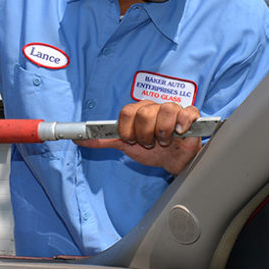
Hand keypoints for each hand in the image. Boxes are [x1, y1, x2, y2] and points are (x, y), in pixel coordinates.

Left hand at [76, 101, 201, 174]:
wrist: (173, 160)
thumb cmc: (152, 150)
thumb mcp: (125, 146)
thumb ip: (103, 141)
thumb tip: (78, 139)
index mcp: (139, 111)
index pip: (128, 111)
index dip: (128, 129)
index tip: (131, 140)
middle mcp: (155, 107)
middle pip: (144, 113)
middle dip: (145, 135)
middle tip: (150, 143)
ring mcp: (173, 109)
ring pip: (165, 110)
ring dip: (162, 133)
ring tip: (164, 141)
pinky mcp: (190, 115)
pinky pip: (187, 112)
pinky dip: (182, 123)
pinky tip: (179, 132)